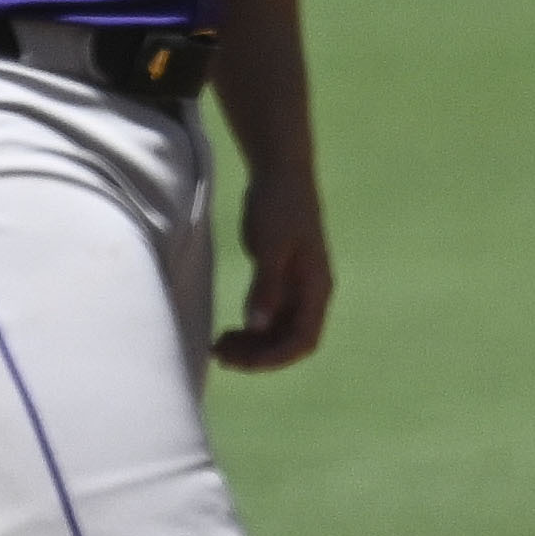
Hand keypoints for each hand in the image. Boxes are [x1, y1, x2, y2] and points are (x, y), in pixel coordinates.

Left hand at [216, 175, 332, 372]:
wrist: (280, 173)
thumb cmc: (280, 206)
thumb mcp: (272, 246)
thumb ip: (266, 286)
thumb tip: (257, 326)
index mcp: (316, 288)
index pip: (303, 339)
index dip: (275, 357)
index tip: (243, 362)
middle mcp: (310, 294)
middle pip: (289, 341)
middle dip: (258, 354)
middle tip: (219, 354)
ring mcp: (296, 289)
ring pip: (277, 332)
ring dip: (251, 345)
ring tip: (218, 347)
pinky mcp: (280, 281)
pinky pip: (267, 317)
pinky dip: (249, 330)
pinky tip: (227, 332)